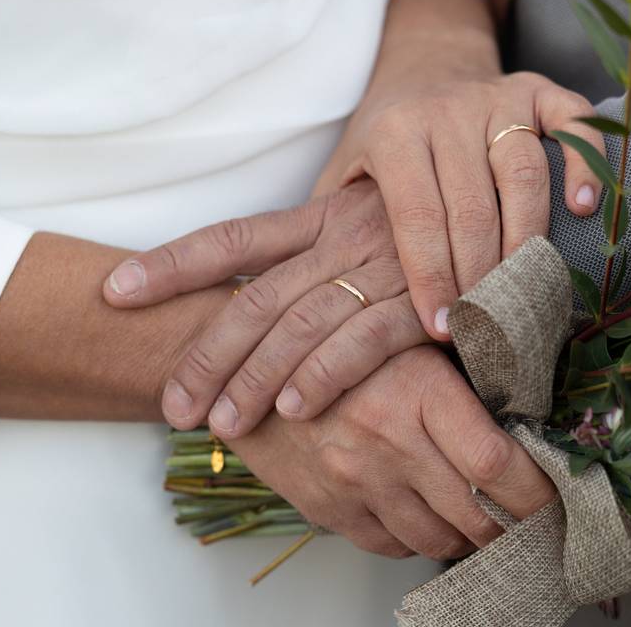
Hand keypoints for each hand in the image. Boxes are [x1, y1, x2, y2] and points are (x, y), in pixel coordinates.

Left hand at [103, 180, 432, 436]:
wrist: (517, 208)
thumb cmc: (431, 237)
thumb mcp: (367, 238)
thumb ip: (317, 268)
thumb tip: (262, 319)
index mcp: (320, 218)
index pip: (230, 239)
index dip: (169, 264)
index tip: (113, 291)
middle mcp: (342, 234)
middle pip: (253, 295)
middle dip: (205, 353)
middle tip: (173, 404)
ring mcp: (382, 263)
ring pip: (299, 321)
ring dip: (255, 376)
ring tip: (221, 423)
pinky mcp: (425, 297)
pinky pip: (365, 339)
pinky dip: (326, 375)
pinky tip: (296, 409)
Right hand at [226, 345, 555, 558]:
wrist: (248, 369)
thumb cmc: (335, 345)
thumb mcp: (405, 337)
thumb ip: (462, 373)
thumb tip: (528, 418)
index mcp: (416, 390)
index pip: (496, 464)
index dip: (538, 493)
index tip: (556, 498)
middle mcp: (386, 443)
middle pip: (475, 515)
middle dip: (513, 526)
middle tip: (529, 518)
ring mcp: (354, 482)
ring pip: (438, 539)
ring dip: (468, 536)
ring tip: (480, 517)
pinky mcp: (330, 509)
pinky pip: (393, 545)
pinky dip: (419, 538)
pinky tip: (425, 514)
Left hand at [320, 71, 604, 341]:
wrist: (425, 67)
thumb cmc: (385, 140)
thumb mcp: (345, 173)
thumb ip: (335, 224)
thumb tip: (335, 303)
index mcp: (394, 135)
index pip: (417, 218)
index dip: (432, 278)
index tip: (442, 328)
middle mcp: (446, 112)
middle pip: (472, 206)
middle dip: (480, 276)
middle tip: (487, 325)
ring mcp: (496, 99)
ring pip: (521, 173)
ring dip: (527, 240)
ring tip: (527, 292)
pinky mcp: (538, 90)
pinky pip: (572, 123)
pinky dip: (584, 163)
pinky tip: (584, 208)